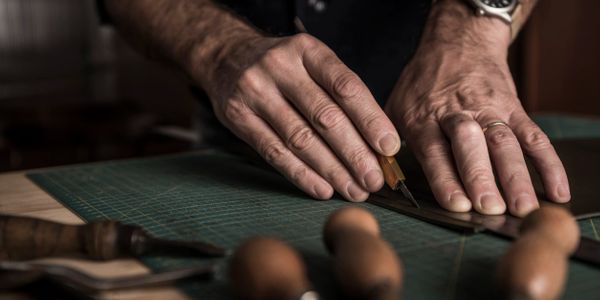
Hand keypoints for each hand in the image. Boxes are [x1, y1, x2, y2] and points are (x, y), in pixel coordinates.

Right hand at [196, 33, 400, 200]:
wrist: (227, 58)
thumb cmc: (284, 68)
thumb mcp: (312, 65)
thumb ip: (341, 97)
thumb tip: (377, 144)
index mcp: (308, 50)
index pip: (346, 87)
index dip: (371, 119)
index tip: (389, 148)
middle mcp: (280, 66)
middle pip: (325, 117)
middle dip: (355, 153)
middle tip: (374, 180)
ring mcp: (255, 91)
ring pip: (300, 139)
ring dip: (332, 170)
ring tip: (353, 189)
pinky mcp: (237, 116)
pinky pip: (274, 152)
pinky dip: (302, 174)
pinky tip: (323, 189)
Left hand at [385, 2, 569, 216]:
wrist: (458, 43)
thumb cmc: (422, 84)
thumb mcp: (395, 106)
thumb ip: (391, 141)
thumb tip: (385, 180)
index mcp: (423, 116)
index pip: (434, 149)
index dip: (446, 177)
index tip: (457, 204)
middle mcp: (457, 113)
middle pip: (470, 145)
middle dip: (480, 176)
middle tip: (489, 207)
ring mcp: (489, 110)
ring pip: (504, 143)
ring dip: (515, 176)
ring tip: (522, 208)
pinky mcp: (514, 109)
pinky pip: (534, 137)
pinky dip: (548, 164)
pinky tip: (554, 190)